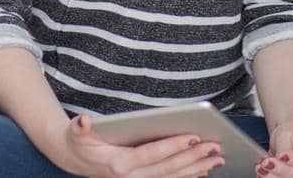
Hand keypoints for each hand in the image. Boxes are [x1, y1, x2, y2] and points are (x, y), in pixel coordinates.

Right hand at [53, 113, 225, 177]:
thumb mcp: (76, 133)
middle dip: (194, 158)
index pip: (153, 154)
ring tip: (217, 159)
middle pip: (169, 168)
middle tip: (215, 146)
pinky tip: (204, 171)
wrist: (74, 160)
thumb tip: (83, 120)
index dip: (174, 146)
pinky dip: (188, 177)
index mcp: (120, 164)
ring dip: (197, 169)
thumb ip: (80, 127)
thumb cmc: (80, 142)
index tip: (194, 136)